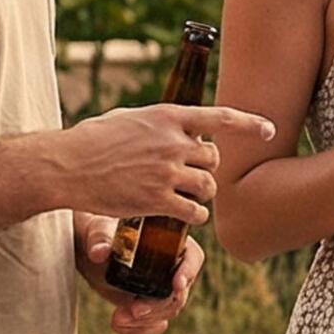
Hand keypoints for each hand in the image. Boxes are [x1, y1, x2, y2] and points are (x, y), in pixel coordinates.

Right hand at [58, 101, 274, 222]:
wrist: (64, 166)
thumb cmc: (91, 140)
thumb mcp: (127, 118)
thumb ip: (159, 122)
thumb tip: (180, 126)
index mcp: (167, 117)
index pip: (220, 118)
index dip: (250, 124)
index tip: (269, 130)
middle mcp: (172, 143)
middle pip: (214, 159)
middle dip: (206, 168)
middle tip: (188, 176)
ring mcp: (167, 172)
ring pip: (208, 187)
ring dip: (201, 194)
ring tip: (184, 196)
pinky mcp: (157, 199)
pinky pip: (195, 212)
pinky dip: (194, 216)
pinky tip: (184, 216)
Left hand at [78, 218, 202, 333]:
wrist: (90, 253)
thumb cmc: (100, 234)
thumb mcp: (98, 233)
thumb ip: (99, 240)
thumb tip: (98, 253)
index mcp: (173, 243)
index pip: (193, 258)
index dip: (189, 272)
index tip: (176, 285)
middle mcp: (174, 268)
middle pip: (180, 293)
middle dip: (158, 306)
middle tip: (133, 311)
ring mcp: (163, 289)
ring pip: (169, 311)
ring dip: (146, 321)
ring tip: (117, 319)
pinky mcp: (151, 305)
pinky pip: (155, 324)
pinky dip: (140, 331)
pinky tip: (118, 327)